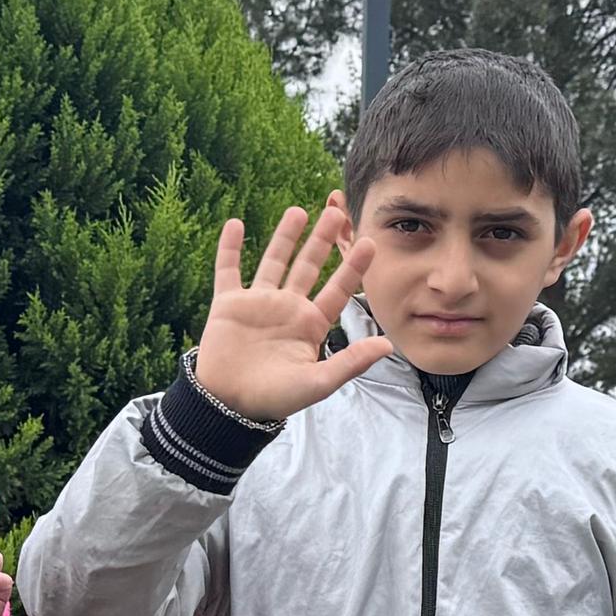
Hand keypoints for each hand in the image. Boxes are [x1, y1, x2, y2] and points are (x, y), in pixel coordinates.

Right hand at [192, 198, 392, 422]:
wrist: (228, 404)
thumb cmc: (274, 398)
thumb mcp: (318, 382)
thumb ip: (351, 362)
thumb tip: (388, 344)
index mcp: (310, 325)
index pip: (337, 290)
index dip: (352, 267)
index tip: (369, 242)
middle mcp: (287, 308)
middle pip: (308, 267)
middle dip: (322, 241)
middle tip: (337, 214)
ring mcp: (257, 303)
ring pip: (274, 262)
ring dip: (285, 237)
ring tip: (298, 211)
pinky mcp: (228, 304)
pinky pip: (228, 270)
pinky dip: (230, 248)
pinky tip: (235, 224)